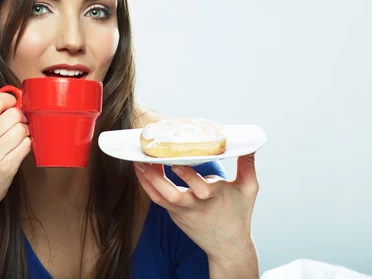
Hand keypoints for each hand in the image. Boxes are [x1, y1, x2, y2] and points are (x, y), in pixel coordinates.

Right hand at [0, 90, 31, 207]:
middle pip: (14, 114)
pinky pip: (27, 145)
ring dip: (25, 133)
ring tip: (18, 139)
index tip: (14, 105)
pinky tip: (20, 149)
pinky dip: (27, 145)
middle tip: (17, 127)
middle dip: (21, 119)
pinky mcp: (7, 166)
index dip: (10, 99)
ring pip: (22, 129)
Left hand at [134, 154, 258, 261]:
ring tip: (139, 161)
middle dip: (158, 177)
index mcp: (215, 197)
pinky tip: (141, 171)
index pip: (200, 187)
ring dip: (148, 179)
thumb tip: (250, 143)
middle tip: (147, 158)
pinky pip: (157, 200)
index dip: (187, 175)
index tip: (176, 161)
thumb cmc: (239, 214)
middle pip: (173, 194)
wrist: (228, 246)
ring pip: (161, 197)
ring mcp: (183, 212)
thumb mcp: (249, 189)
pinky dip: (147, 186)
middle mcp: (196, 205)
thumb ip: (247, 165)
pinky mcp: (175, 215)